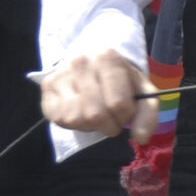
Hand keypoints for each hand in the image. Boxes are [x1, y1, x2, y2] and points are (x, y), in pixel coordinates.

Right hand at [40, 51, 158, 145]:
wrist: (93, 61)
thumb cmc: (120, 79)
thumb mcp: (141, 90)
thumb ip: (148, 114)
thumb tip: (141, 138)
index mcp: (107, 57)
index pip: (117, 104)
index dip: (125, 116)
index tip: (125, 111)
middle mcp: (81, 62)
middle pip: (95, 115)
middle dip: (108, 125)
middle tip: (111, 117)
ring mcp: (61, 74)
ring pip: (75, 119)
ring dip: (89, 126)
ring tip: (94, 112)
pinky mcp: (47, 86)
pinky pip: (59, 119)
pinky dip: (73, 123)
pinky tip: (79, 111)